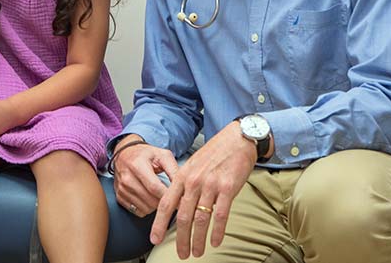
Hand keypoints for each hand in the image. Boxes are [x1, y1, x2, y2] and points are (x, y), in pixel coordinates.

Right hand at [113, 136, 177, 217]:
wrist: (124, 154)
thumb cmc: (145, 154)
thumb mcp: (162, 155)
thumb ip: (174, 170)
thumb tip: (184, 187)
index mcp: (137, 165)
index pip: (155, 188)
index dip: (169, 196)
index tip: (180, 201)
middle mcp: (127, 178)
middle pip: (151, 200)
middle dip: (164, 202)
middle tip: (171, 198)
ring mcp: (122, 189)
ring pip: (146, 208)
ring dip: (156, 206)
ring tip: (159, 195)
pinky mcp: (120, 197)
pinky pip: (138, 211)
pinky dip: (147, 208)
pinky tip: (150, 198)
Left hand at [150, 122, 255, 258]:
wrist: (236, 139)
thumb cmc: (214, 154)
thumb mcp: (193, 166)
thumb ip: (184, 186)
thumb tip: (178, 208)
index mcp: (182, 176)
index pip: (166, 203)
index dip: (159, 223)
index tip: (154, 239)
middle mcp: (194, 181)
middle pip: (183, 217)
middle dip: (181, 239)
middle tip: (182, 254)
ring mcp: (210, 184)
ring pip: (200, 219)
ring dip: (198, 240)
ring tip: (197, 252)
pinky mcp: (227, 187)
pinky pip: (220, 215)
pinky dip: (217, 231)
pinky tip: (215, 242)